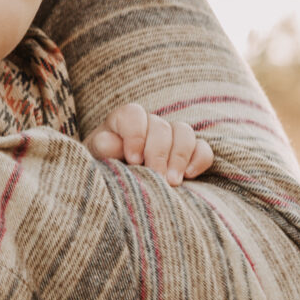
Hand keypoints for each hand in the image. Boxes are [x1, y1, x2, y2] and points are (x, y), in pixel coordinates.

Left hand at [85, 100, 213, 185]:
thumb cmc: (102, 167)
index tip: (133, 161)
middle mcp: (150, 124)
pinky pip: (203, 148)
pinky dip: (199, 159)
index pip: (134, 114)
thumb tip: (110, 142)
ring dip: (180, 157)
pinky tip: (189, 175)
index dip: (136, 136)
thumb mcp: (96, 158)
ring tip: (172, 182)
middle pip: (162, 127)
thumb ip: (103, 148)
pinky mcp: (189, 153)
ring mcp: (171, 137)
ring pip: (185, 133)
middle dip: (159, 153)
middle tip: (156, 177)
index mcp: (124, 120)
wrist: (117, 184)